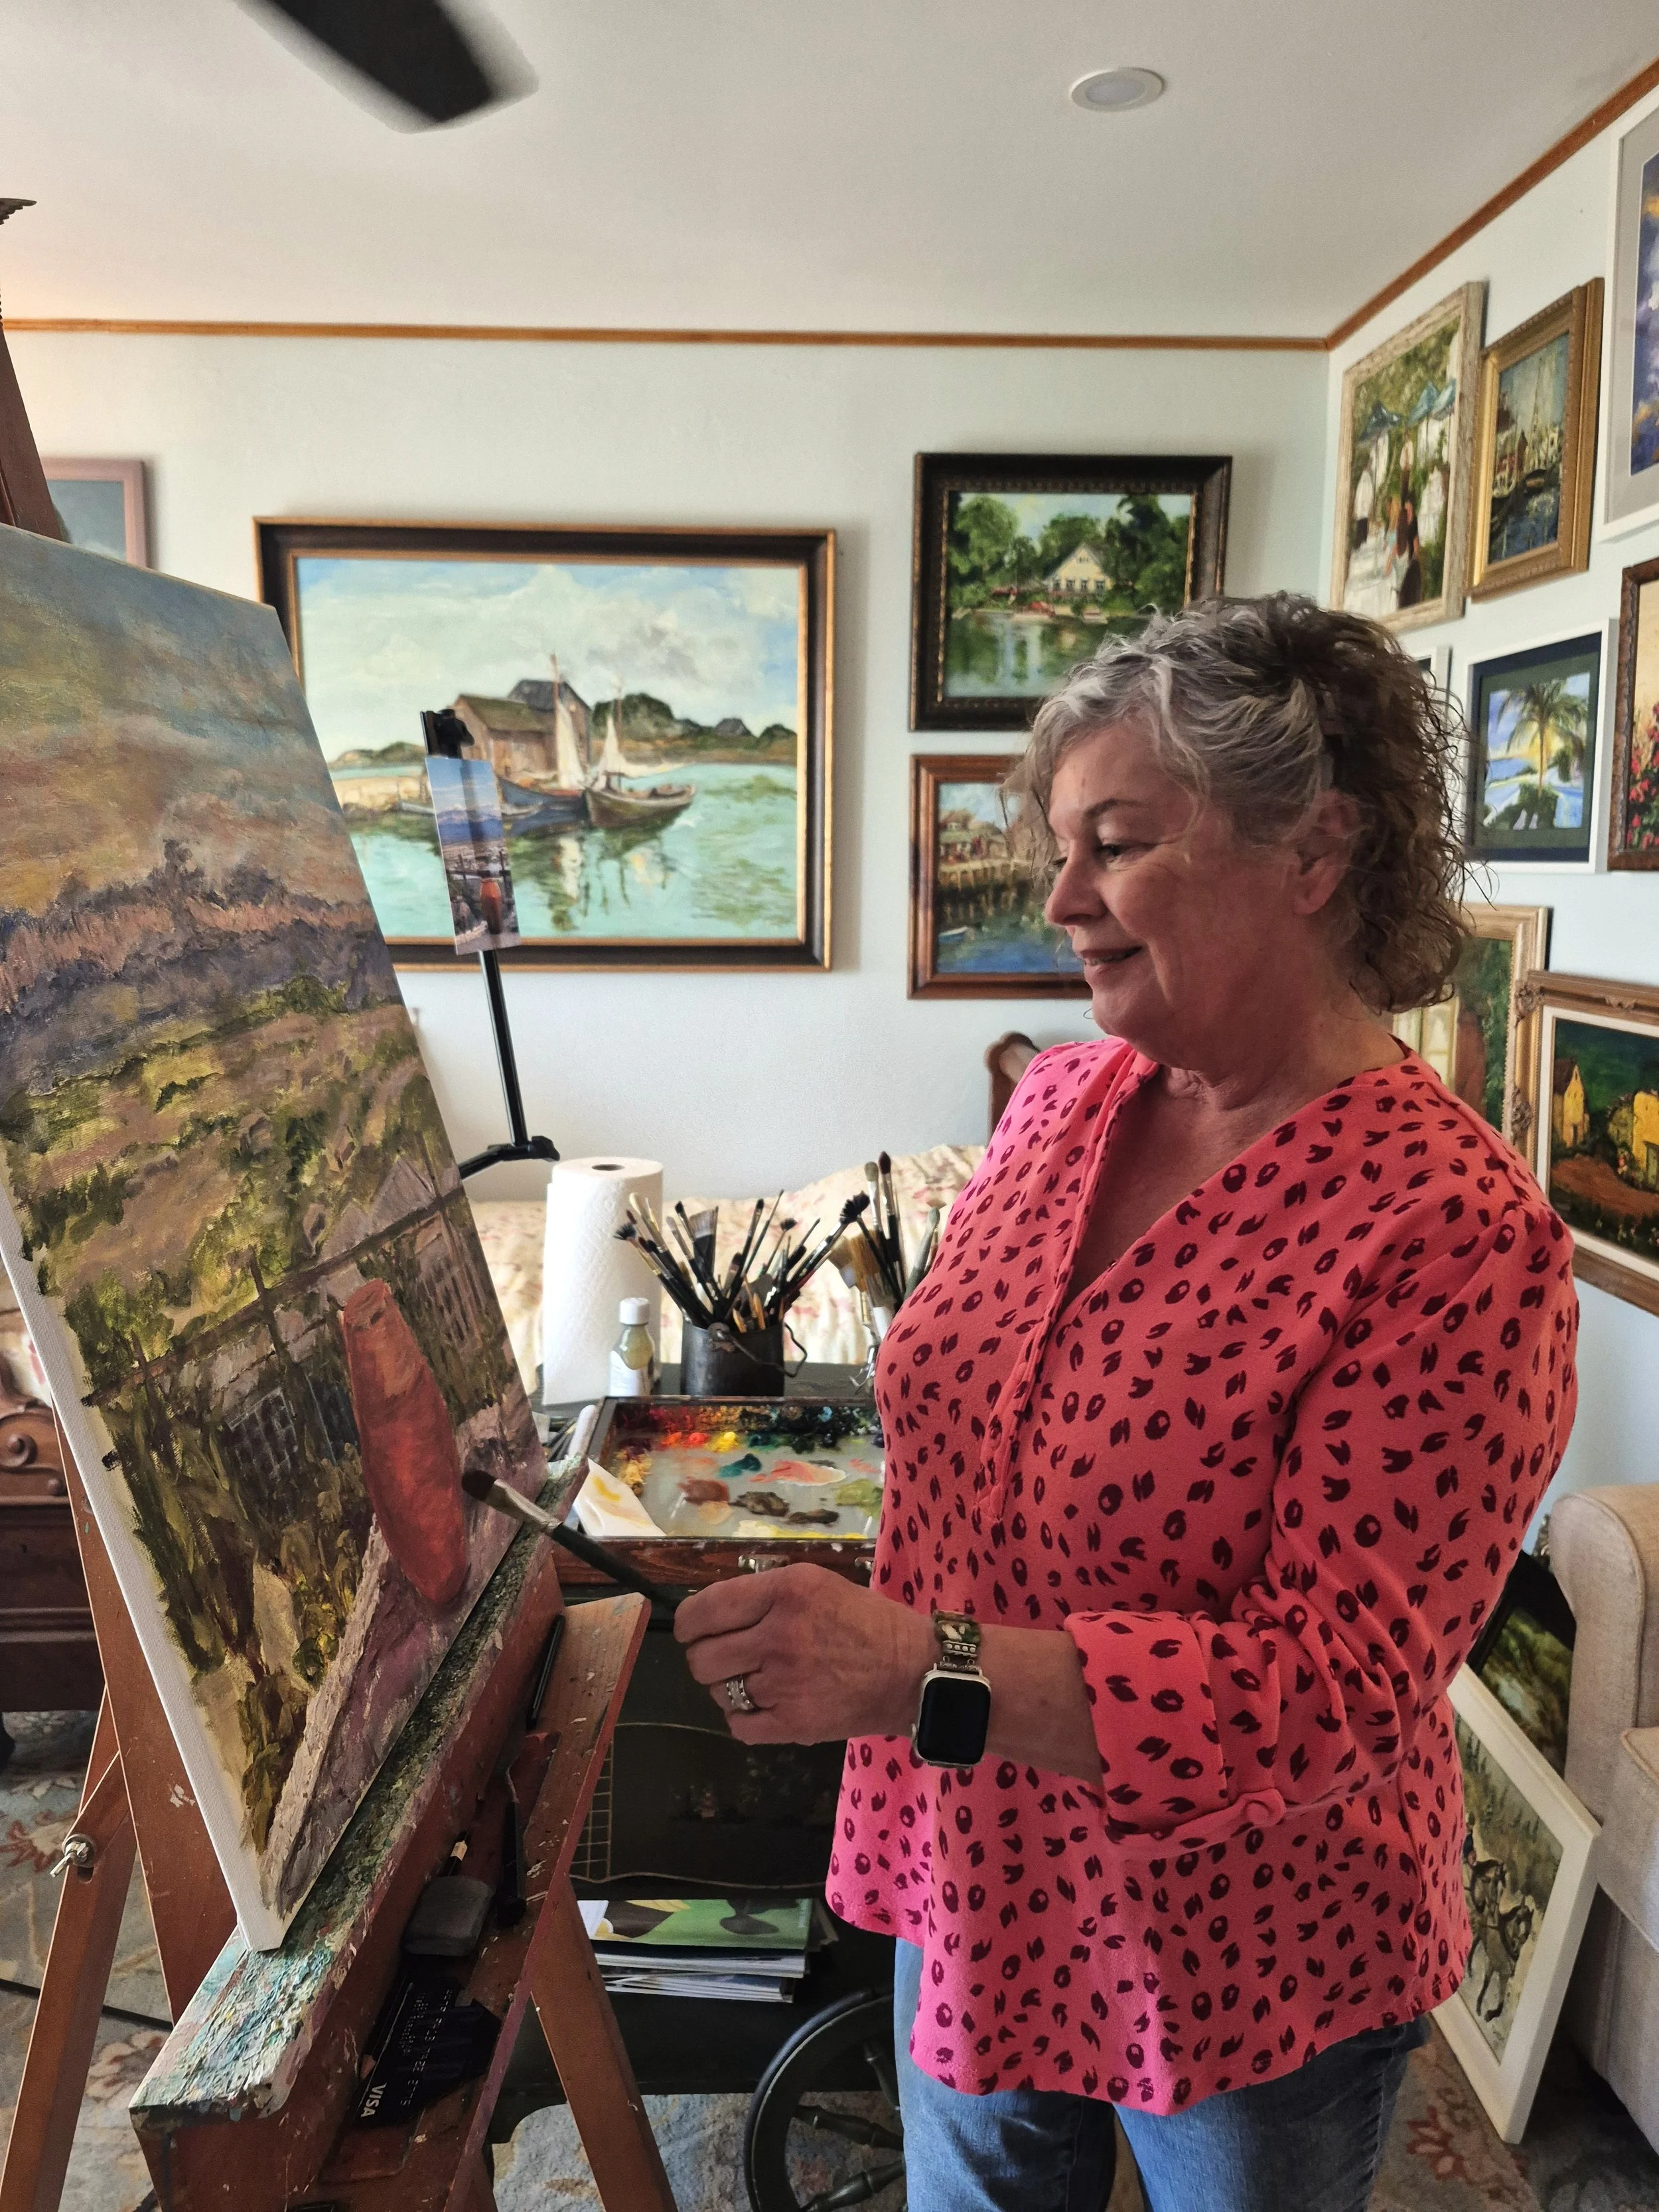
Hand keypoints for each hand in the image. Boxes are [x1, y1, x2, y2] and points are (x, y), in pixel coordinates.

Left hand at [674, 1564, 932, 1744]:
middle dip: (707, 1657)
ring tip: (758, 1680)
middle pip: (702, 1657)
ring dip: (729, 1687)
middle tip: (728, 1657)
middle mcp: (778, 1635)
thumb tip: (710, 1613)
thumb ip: (764, 1595)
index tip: (693, 1630)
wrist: (912, 1671)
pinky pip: (738, 1725)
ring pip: (717, 1692)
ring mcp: (784, 1683)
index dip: (689, 1623)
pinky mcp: (793, 1723)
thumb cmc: (865, 1621)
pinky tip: (765, 1706)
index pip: (705, 1610)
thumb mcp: (815, 1584)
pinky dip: (744, 1718)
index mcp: (785, 1592)